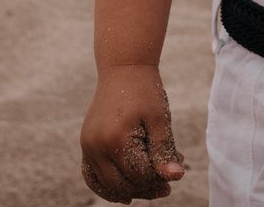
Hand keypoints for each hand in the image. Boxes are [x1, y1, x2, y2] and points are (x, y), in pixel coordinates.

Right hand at [80, 65, 184, 200]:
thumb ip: (164, 150)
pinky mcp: (86, 144)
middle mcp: (96, 146)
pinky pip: (91, 175)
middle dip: (146, 188)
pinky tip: (124, 195)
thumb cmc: (145, 92)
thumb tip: (175, 176)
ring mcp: (88, 146)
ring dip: (128, 191)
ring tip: (150, 190)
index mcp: (116, 138)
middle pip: (122, 184)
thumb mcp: (160, 119)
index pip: (140, 175)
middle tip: (166, 187)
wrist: (123, 68)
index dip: (160, 178)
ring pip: (106, 184)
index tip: (177, 169)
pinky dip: (105, 187)